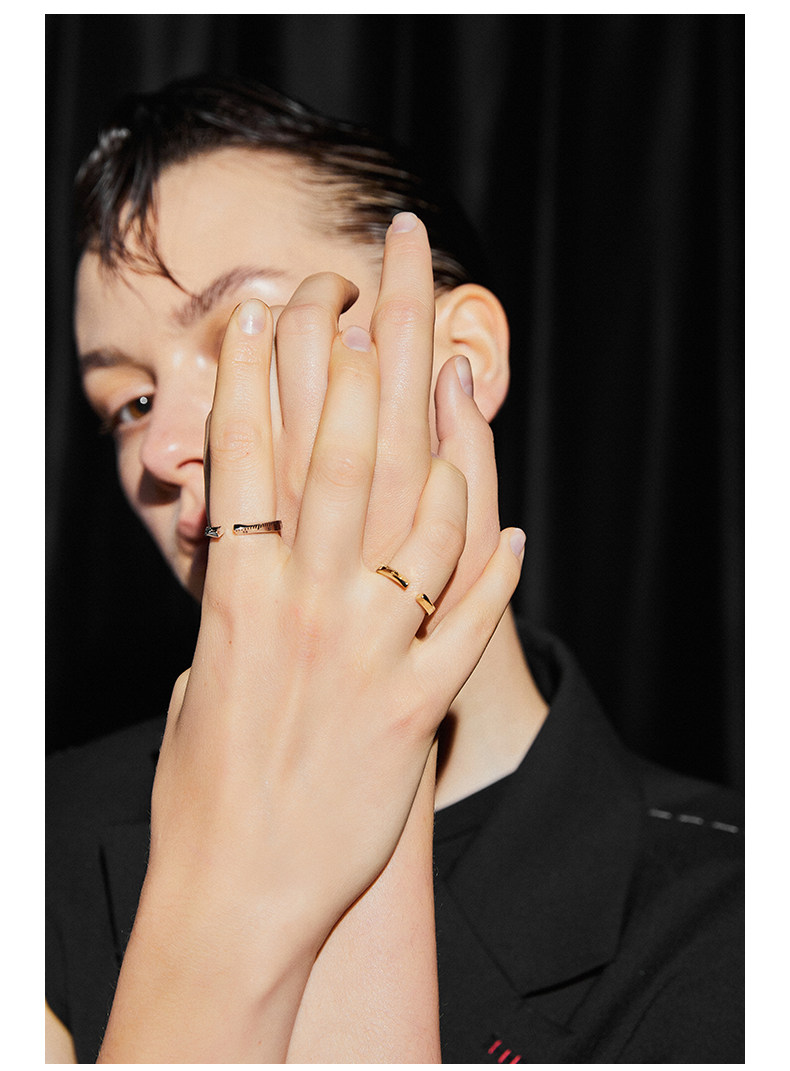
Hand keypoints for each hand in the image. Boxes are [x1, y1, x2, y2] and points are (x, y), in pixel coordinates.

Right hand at [148, 214, 522, 1003]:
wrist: (237, 898)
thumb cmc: (204, 798)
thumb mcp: (198, 686)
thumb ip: (224, 617)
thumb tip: (235, 573)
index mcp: (235, 601)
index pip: (248, 463)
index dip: (263, 379)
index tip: (273, 310)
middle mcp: (302, 611)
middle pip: (335, 459)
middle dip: (355, 357)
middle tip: (371, 285)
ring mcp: (365, 655)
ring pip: (413, 521)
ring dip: (439, 443)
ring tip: (453, 373)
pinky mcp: (414, 708)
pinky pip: (466, 622)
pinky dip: (493, 570)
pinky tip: (513, 527)